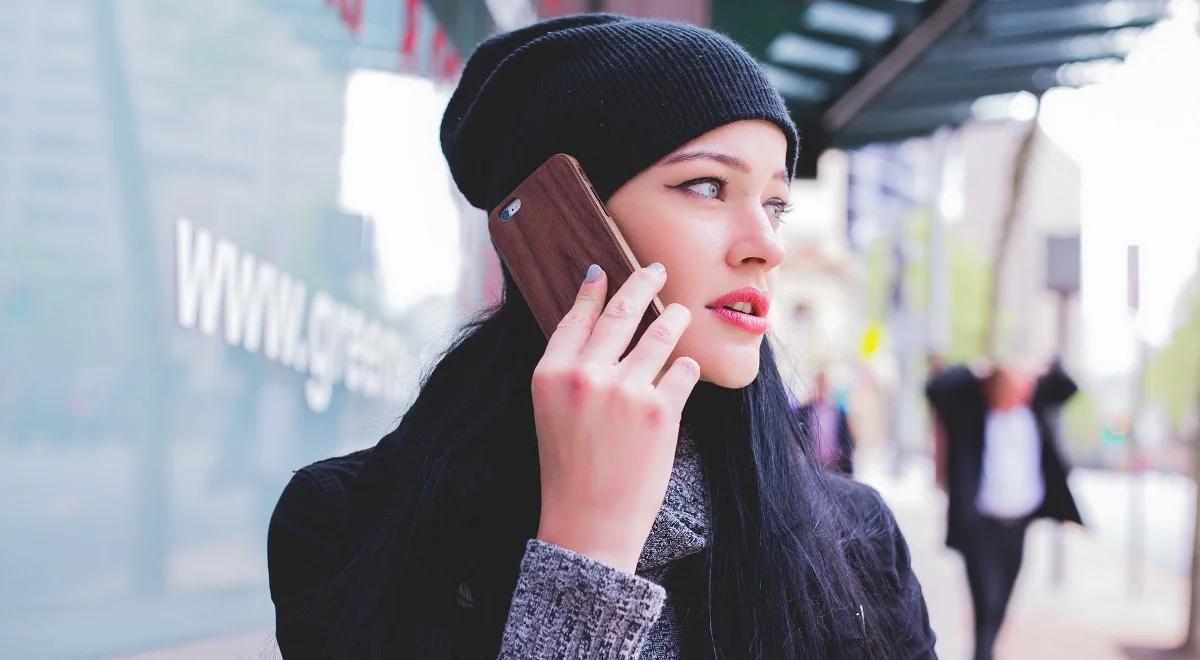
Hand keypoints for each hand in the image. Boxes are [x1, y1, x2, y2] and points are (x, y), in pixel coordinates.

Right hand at [531, 262, 699, 572]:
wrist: (588, 522)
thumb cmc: (569, 468)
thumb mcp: (550, 411)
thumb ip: (570, 368)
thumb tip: (597, 319)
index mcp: (551, 373)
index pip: (577, 316)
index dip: (593, 289)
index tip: (606, 271)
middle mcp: (585, 375)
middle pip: (622, 311)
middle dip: (642, 283)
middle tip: (655, 269)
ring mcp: (625, 390)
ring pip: (660, 334)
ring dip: (673, 318)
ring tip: (680, 312)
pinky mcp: (660, 409)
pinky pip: (682, 370)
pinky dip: (685, 367)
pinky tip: (683, 368)